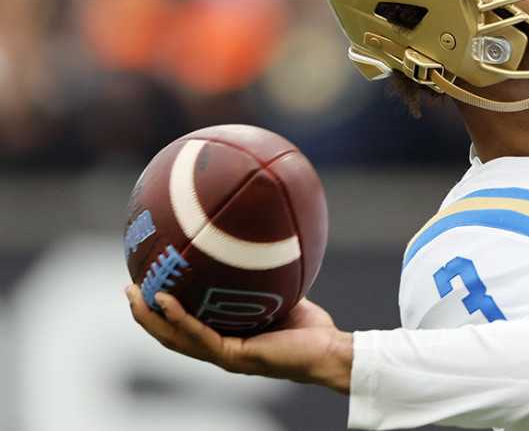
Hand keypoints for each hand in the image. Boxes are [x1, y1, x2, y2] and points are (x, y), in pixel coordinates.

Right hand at [125, 285, 353, 393]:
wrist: (329, 351)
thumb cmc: (310, 328)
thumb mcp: (279, 294)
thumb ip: (263, 278)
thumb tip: (257, 243)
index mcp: (226, 339)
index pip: (185, 328)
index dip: (162, 312)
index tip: (146, 286)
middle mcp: (220, 350)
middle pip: (170, 335)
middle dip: (145, 314)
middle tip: (127, 289)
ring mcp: (225, 356)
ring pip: (175, 339)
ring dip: (151, 318)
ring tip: (133, 294)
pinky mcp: (234, 356)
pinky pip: (199, 335)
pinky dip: (178, 318)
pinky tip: (163, 300)